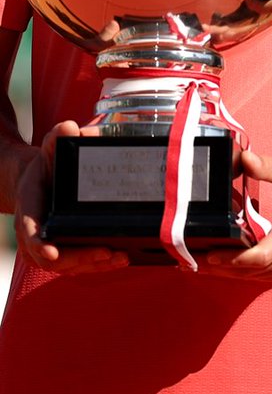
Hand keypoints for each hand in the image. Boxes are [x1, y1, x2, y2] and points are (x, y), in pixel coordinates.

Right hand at [16, 121, 127, 273]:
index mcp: (29, 210)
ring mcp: (49, 246)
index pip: (30, 231)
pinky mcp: (64, 252)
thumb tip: (70, 128)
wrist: (39, 183)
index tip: (51, 252)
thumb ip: (57, 139)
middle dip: (79, 258)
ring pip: (67, 265)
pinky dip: (97, 265)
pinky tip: (121, 259)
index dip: (39, 244)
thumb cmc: (46, 167)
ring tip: (119, 258)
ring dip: (92, 265)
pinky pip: (78, 265)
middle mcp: (35, 234)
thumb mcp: (50, 149)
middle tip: (106, 253)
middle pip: (52, 256)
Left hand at [200, 150, 271, 282]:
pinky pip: (264, 278)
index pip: (261, 256)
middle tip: (192, 260)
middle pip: (252, 271)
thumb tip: (242, 158)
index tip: (210, 253)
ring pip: (256, 278)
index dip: (232, 259)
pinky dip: (243, 273)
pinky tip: (224, 265)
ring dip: (228, 272)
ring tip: (200, 263)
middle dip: (221, 267)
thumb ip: (267, 166)